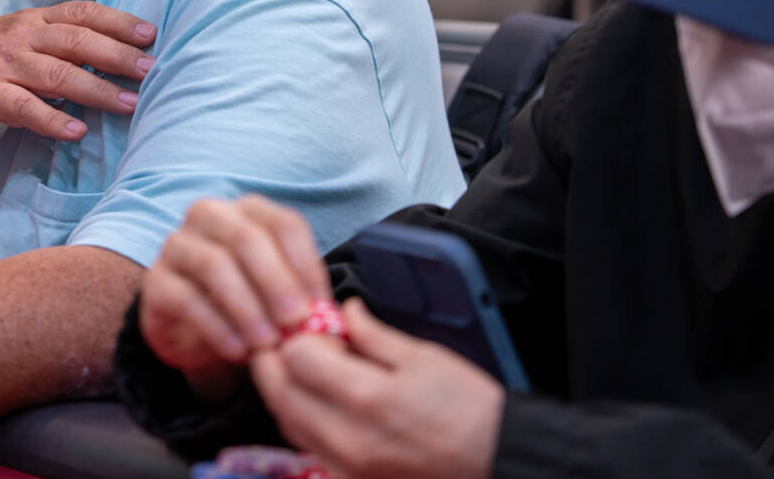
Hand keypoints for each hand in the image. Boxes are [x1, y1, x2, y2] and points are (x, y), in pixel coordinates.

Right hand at [0, 0, 156, 143]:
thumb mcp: (13, 41)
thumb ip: (53, 45)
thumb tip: (106, 55)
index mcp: (28, 20)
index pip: (81, 13)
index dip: (118, 21)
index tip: (151, 34)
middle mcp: (18, 37)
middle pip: (76, 40)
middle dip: (118, 55)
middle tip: (152, 69)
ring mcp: (0, 66)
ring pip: (57, 75)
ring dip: (97, 90)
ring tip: (129, 104)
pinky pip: (23, 108)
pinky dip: (52, 121)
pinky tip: (77, 133)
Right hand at [139, 196, 330, 399]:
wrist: (198, 333)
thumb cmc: (249, 305)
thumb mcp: (279, 296)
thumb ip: (303, 297)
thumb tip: (332, 317)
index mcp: (249, 210)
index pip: (284, 223)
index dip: (306, 265)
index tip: (322, 306)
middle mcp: (209, 216)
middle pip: (246, 237)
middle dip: (276, 282)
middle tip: (296, 322)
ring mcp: (177, 245)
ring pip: (213, 265)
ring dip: (246, 307)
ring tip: (267, 343)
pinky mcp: (156, 282)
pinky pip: (186, 298)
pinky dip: (217, 327)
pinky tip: (238, 351)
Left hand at [249, 298, 502, 478]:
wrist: (496, 459)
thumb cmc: (469, 409)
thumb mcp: (425, 356)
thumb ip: (372, 333)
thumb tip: (343, 311)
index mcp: (368, 398)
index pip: (296, 357)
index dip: (300, 333)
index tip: (318, 326)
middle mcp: (347, 437)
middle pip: (278, 391)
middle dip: (277, 358)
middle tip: (295, 339)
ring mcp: (345, 463)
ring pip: (284, 419)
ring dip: (282, 387)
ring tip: (305, 366)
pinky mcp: (348, 476)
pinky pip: (303, 442)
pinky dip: (298, 415)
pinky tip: (316, 398)